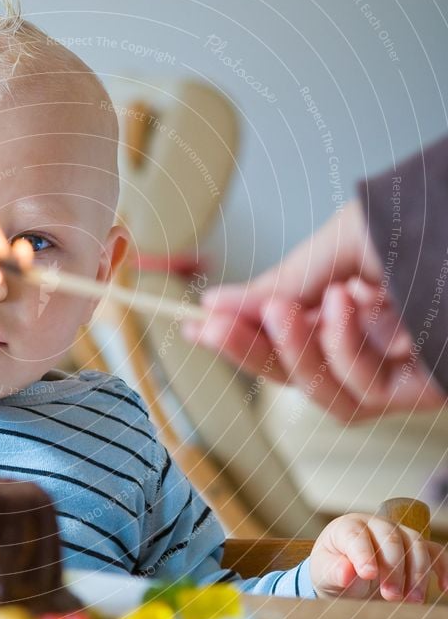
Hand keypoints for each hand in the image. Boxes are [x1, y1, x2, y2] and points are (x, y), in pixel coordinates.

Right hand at [184, 200, 444, 421]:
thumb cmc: (424, 221)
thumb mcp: (335, 245)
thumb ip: (280, 284)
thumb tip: (217, 302)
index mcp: (346, 306)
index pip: (282, 336)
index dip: (236, 336)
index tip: (194, 327)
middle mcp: (370, 342)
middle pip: (295, 373)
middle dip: (249, 352)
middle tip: (211, 328)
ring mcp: (398, 368)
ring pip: (327, 396)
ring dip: (296, 355)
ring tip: (284, 310)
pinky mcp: (424, 388)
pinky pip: (365, 390)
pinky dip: (341, 350)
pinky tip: (341, 308)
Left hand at [309, 513, 447, 601]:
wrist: (345, 573)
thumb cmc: (332, 570)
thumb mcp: (325, 573)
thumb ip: (335, 572)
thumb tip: (347, 571)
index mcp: (347, 527)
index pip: (357, 535)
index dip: (363, 554)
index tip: (367, 574)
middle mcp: (375, 525)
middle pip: (390, 539)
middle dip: (393, 569)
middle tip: (390, 596)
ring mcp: (398, 533)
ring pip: (416, 544)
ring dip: (418, 573)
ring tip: (412, 600)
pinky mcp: (415, 548)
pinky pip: (435, 552)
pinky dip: (442, 567)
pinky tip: (443, 587)